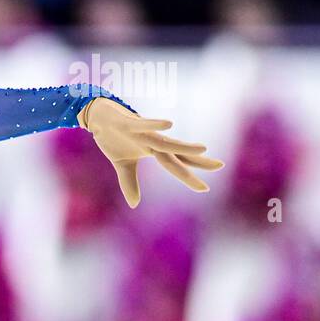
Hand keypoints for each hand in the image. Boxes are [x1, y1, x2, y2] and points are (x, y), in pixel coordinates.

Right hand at [80, 96, 223, 208]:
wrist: (99, 116)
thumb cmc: (114, 138)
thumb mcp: (121, 164)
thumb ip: (129, 183)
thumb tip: (135, 205)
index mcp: (154, 151)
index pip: (176, 164)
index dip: (189, 176)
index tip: (205, 188)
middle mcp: (153, 141)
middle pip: (177, 154)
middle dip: (198, 161)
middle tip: (220, 165)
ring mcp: (143, 132)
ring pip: (165, 141)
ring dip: (183, 146)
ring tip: (203, 149)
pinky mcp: (130, 123)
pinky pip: (145, 124)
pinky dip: (156, 124)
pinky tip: (169, 124)